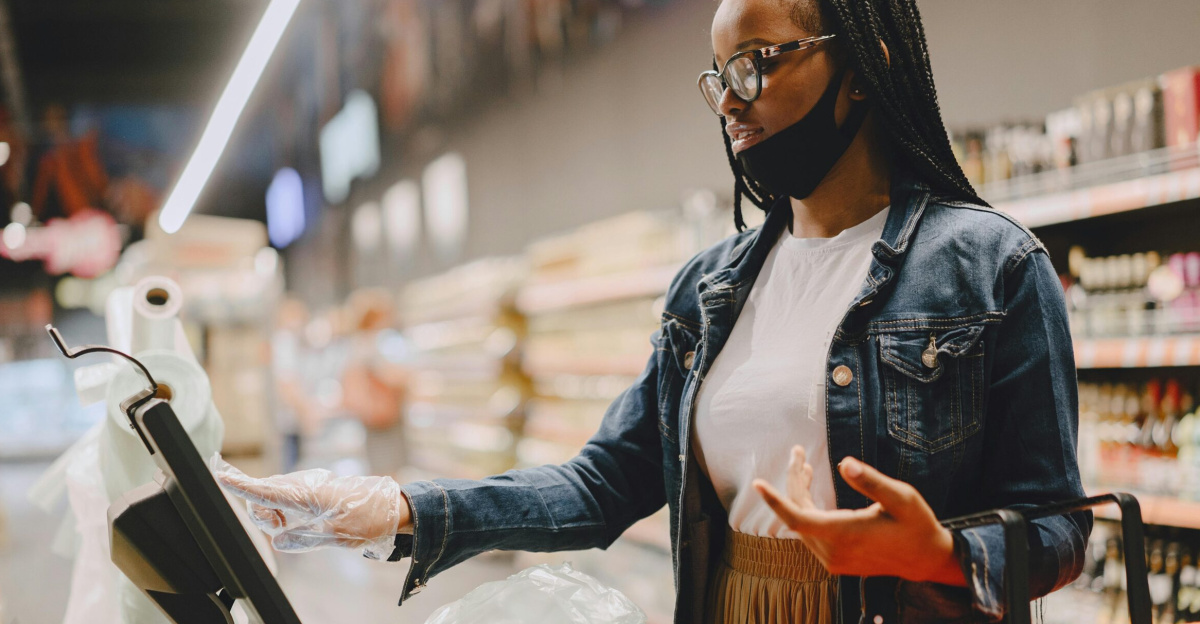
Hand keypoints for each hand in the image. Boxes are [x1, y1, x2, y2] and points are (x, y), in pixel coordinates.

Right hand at [211, 455, 410, 558]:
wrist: (393, 506)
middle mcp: (305, 485)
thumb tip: (277, 540)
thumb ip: (303, 539)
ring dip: (273, 514)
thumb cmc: (368, 519)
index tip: (220, 474)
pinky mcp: (313, 489)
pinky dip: (283, 511)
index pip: (267, 491)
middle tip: (283, 530)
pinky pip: (286, 498)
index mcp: (308, 495)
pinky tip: (295, 522)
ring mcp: (308, 485)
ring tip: (293, 527)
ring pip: (273, 498)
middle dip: (261, 513)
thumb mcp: (337, 536)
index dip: (242, 485)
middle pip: (264, 496)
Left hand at [753, 447, 964, 585]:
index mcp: (846, 534)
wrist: (926, 559)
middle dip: (794, 480)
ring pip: (802, 522)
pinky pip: (810, 532)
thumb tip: (844, 462)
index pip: (798, 519)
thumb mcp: (902, 497)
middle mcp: (834, 551)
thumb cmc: (916, 524)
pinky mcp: (834, 561)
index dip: (775, 501)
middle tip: (798, 452)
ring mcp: (832, 559)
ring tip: (804, 465)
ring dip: (799, 493)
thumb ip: (872, 481)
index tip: (757, 484)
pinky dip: (806, 508)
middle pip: (798, 512)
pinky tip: (811, 488)